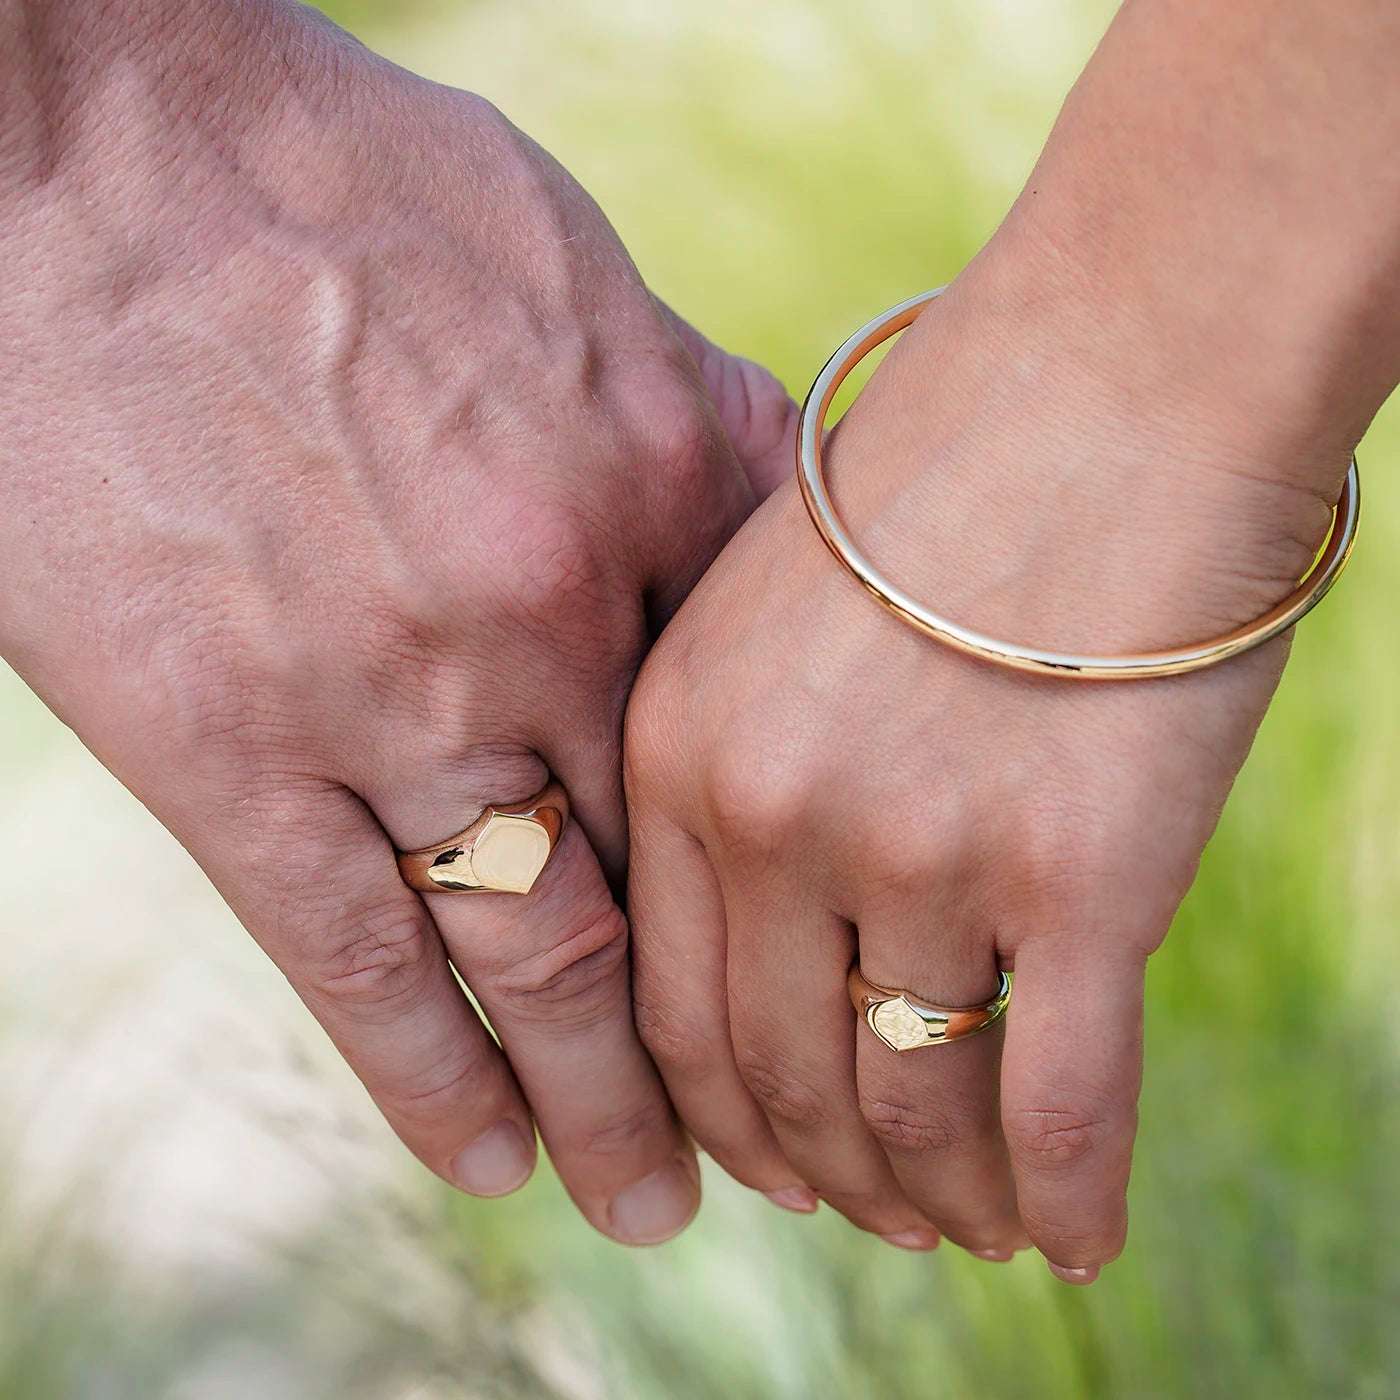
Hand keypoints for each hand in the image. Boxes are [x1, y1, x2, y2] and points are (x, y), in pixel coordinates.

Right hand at [0, 0, 792, 1244]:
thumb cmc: (356, 184)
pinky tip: (493, 1154)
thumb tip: (767, 507)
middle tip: (788, 1141)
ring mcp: (394, 692)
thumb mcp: (580, 273)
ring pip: (538, 947)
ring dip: (605, 1094)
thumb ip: (684, 416)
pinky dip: (431, 1070)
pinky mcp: (231, 742)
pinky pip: (357, 950)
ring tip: (654, 1197)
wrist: (104, 143)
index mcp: (649, 486)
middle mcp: (548, 612)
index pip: (765, 729)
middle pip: (678, 870)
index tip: (842, 941)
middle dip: (734, 1024)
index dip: (812, 855)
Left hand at [623, 242, 1352, 1272]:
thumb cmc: (952, 471)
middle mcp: (775, 817)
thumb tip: (777, 909)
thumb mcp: (774, 601)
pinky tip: (1077, 1235)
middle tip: (872, 1215)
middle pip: (777, 1079)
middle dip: (824, 1178)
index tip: (765, 1163)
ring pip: (912, 1109)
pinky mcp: (1081, 873)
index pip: (669, 1007)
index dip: (718, 1117)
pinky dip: (1067, 1191)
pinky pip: (1058, 1097)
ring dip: (939, 1201)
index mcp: (682, 750)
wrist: (1117, 365)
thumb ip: (741, 753)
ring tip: (968, 1230)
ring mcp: (922, 851)